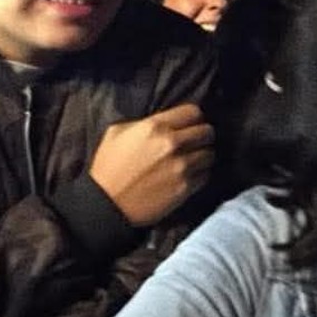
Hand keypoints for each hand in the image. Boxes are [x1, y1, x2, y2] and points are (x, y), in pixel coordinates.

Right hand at [88, 103, 214, 226]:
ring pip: (210, 154)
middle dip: (202, 136)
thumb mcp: (116, 133)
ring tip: (194, 160)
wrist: (106, 205)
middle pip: (207, 132)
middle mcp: (173, 143)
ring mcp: (182, 166)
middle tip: (195, 142)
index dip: (194, 117)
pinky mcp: (186, 187)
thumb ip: (143, 123)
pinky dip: (201, 174)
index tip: (190, 124)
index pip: (193, 112)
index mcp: (155, 126)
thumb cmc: (108, 168)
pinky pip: (206, 175)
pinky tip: (190, 175)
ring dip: (203, 156)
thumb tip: (163, 122)